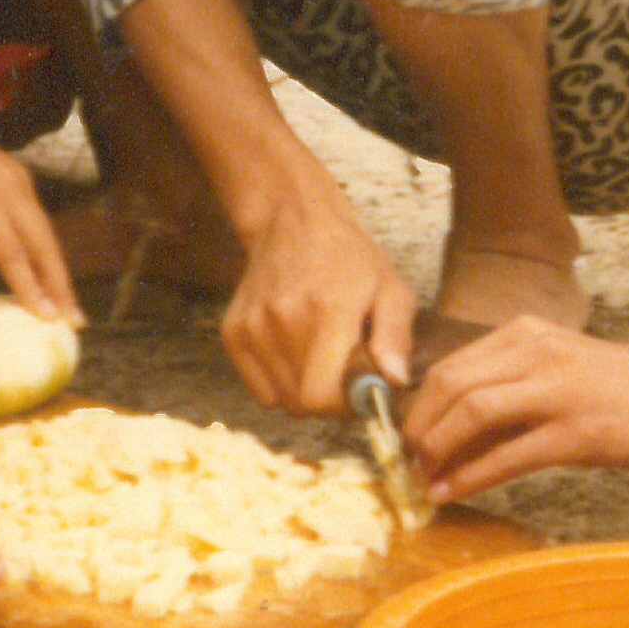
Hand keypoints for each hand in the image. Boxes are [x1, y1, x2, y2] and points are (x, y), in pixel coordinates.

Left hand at [0, 94, 82, 326]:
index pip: (12, 253)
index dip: (30, 288)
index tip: (48, 319)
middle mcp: (8, 188)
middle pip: (43, 243)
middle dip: (60, 284)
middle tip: (74, 322)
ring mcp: (19, 178)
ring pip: (47, 231)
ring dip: (59, 268)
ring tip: (69, 305)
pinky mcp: (21, 175)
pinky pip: (39, 218)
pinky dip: (48, 248)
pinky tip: (50, 273)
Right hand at [221, 187, 416, 414]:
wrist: (294, 221)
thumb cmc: (350, 260)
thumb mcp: (391, 290)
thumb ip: (396, 339)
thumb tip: (395, 383)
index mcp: (327, 312)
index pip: (321, 397)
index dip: (344, 406)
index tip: (359, 390)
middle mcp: (282, 321)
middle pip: (301, 404)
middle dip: (328, 401)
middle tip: (343, 375)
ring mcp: (252, 327)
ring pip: (280, 400)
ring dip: (304, 391)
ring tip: (320, 357)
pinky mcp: (232, 332)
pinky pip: (259, 389)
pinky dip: (279, 383)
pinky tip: (295, 352)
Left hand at [401, 320, 628, 500]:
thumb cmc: (607, 385)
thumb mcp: (551, 366)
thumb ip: (505, 385)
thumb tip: (445, 431)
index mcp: (523, 335)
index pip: (450, 367)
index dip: (419, 408)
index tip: (407, 438)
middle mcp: (535, 354)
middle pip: (452, 386)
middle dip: (420, 429)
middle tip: (409, 463)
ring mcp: (556, 391)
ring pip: (474, 413)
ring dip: (439, 449)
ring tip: (425, 479)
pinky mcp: (576, 432)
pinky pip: (510, 455)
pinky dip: (472, 475)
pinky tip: (452, 492)